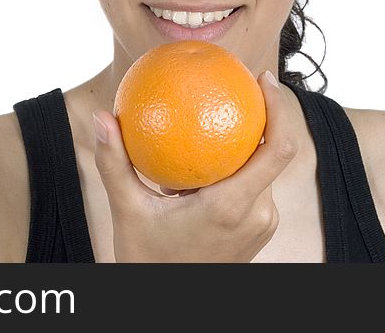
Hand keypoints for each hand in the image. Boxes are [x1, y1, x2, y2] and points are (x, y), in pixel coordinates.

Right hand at [93, 70, 298, 261]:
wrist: (169, 306)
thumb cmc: (148, 262)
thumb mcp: (127, 211)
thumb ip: (114, 163)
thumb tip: (102, 118)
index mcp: (232, 206)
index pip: (278, 149)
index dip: (281, 107)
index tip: (262, 77)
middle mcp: (257, 214)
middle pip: (274, 152)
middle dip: (263, 114)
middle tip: (239, 83)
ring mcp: (261, 225)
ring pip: (263, 169)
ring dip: (247, 142)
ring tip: (222, 113)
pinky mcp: (257, 229)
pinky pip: (255, 186)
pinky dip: (239, 163)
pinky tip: (212, 151)